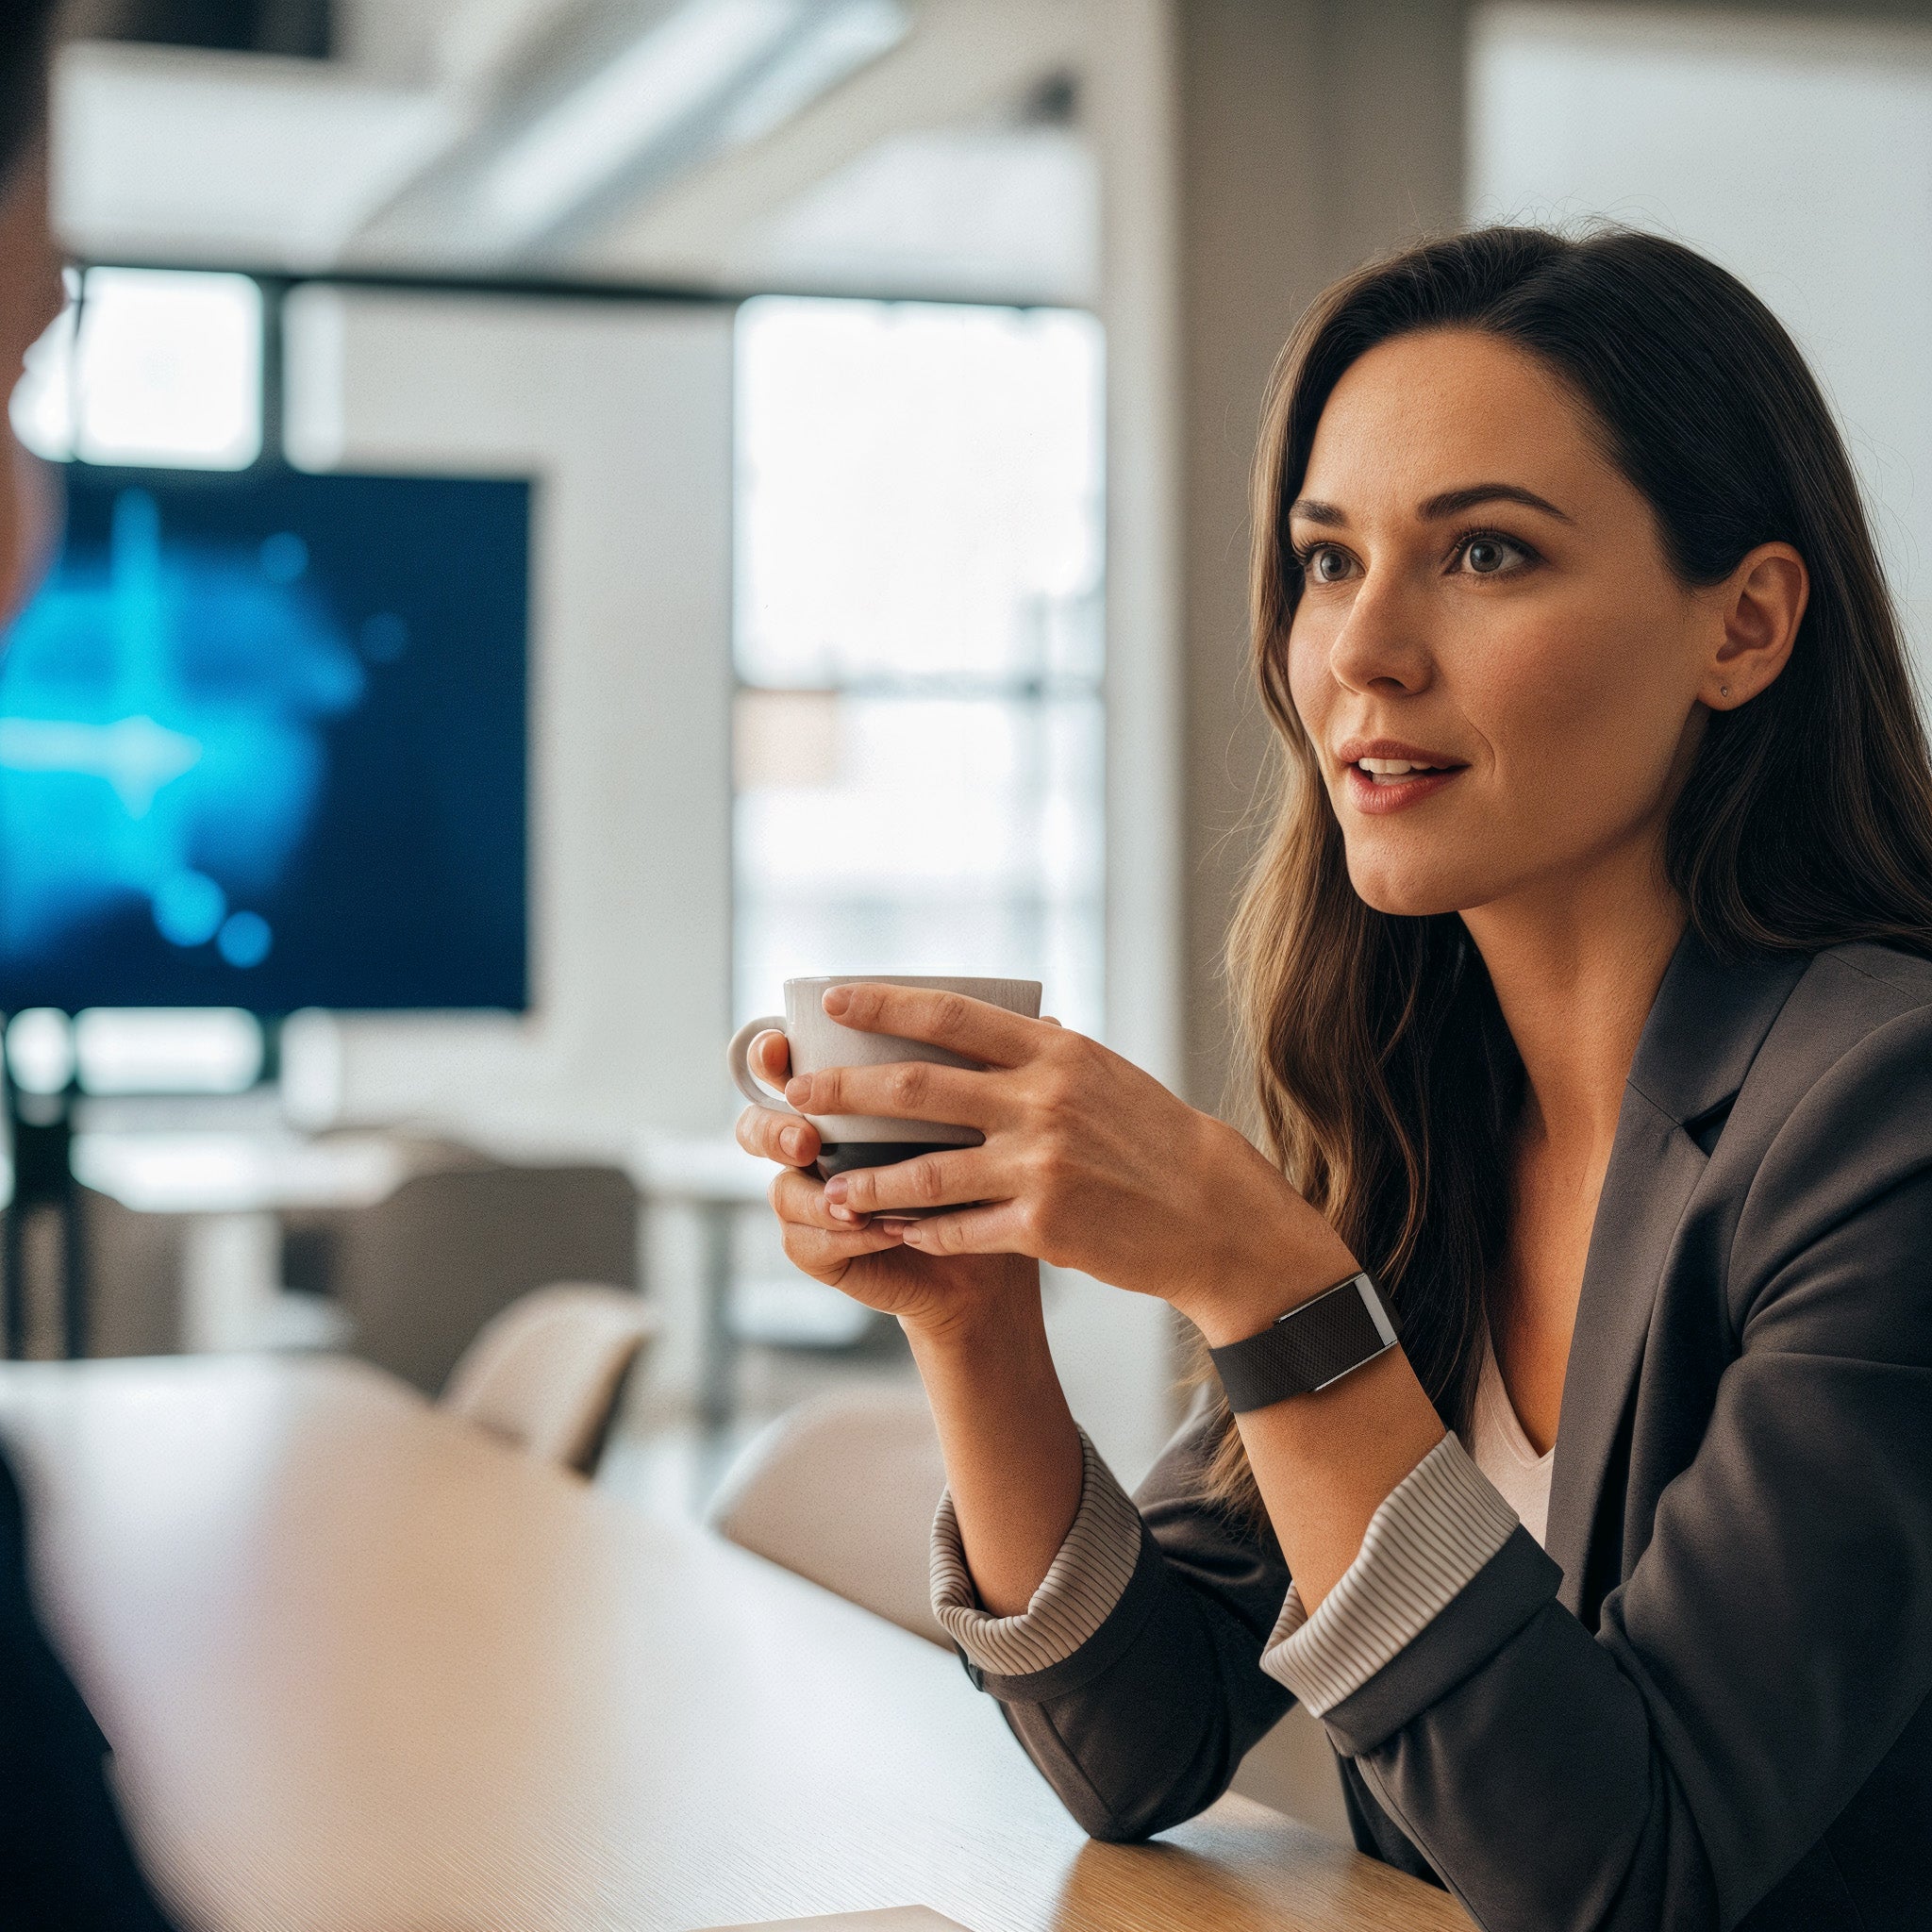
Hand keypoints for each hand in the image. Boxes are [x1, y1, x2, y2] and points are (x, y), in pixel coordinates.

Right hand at [733, 1027, 1039, 1341]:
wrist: (994, 1260)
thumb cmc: (991, 1174)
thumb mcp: (990, 1117)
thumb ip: (993, 1066)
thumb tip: (1051, 1015)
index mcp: (844, 1097)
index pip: (787, 1064)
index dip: (769, 1050)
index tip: (781, 1041)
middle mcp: (816, 1144)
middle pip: (761, 1122)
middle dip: (775, 1123)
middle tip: (805, 1129)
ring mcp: (813, 1199)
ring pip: (778, 1188)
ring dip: (811, 1191)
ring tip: (847, 1198)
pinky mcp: (821, 1252)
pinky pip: (805, 1242)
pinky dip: (844, 1237)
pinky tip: (878, 1232)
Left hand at [775, 984, 1358, 1340]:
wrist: (1212, 1212)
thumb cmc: (1152, 1137)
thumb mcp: (1101, 1073)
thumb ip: (1036, 1053)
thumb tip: (972, 1026)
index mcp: (1055, 1052)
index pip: (951, 1015)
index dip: (885, 1005)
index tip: (834, 1001)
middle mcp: (1043, 1102)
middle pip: (917, 1089)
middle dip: (847, 1092)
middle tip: (801, 1094)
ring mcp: (1040, 1166)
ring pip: (924, 1173)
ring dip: (867, 1183)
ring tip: (829, 1190)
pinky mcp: (1042, 1227)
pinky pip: (959, 1230)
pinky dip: (918, 1232)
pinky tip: (891, 1233)